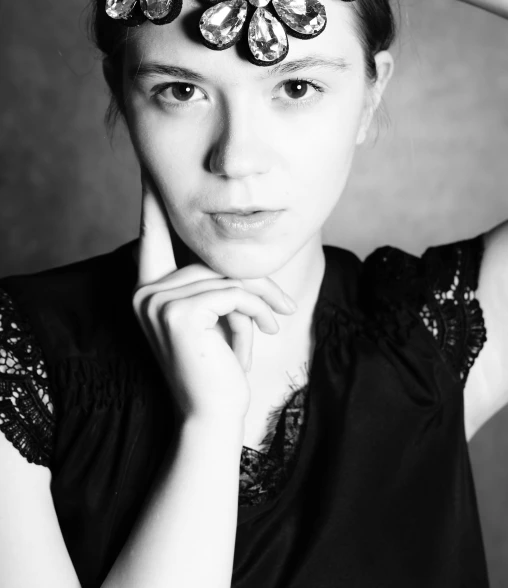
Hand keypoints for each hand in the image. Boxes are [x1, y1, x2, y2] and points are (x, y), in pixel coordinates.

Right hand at [131, 170, 297, 422]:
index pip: (151, 236)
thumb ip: (213, 282)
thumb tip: (231, 247)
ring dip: (260, 302)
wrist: (214, 415)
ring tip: (275, 325)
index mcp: (148, 290)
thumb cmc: (218, 368)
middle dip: (253, 284)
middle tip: (283, 309)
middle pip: (211, 259)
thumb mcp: (216, 317)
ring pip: (227, 276)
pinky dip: (258, 310)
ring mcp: (157, 300)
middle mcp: (145, 292)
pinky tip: (268, 331)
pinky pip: (234, 292)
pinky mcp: (180, 312)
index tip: (150, 171)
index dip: (152, 203)